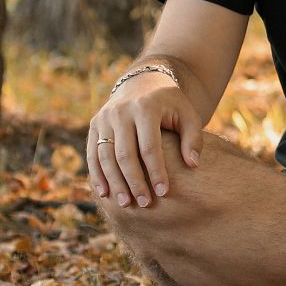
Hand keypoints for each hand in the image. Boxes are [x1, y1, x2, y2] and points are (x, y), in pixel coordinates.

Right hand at [87, 72, 203, 208]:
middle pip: (125, 154)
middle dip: (135, 181)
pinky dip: (97, 174)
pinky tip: (105, 193)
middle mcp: (120, 112)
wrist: (143, 82)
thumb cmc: (171, 104)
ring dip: (115, 182)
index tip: (164, 192)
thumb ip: (193, 138)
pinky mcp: (94, 125)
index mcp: (145, 108)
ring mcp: (104, 118)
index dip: (156, 171)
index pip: (149, 146)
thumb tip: (193, 164)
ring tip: (126, 203)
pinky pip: (93, 153)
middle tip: (145, 203)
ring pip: (105, 156)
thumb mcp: (187, 115)